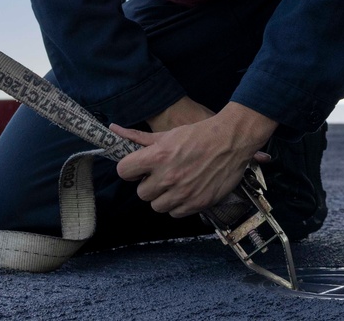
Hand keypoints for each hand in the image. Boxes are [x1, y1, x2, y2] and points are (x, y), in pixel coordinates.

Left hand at [111, 102, 276, 217]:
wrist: (230, 141)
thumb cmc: (197, 134)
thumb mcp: (167, 133)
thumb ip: (139, 138)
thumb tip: (113, 130)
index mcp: (158, 156)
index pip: (124, 171)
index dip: (130, 170)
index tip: (140, 168)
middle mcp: (168, 177)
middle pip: (141, 193)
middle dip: (149, 184)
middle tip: (162, 175)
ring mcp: (183, 192)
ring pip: (157, 206)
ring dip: (163, 197)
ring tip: (175, 183)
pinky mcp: (197, 203)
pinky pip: (175, 214)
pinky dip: (179, 205)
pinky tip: (187, 190)